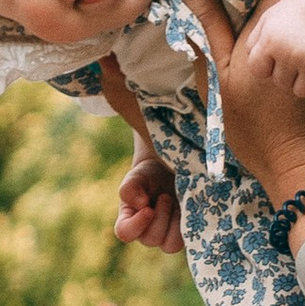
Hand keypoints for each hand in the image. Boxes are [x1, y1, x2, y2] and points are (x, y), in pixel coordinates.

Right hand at [99, 54, 185, 250]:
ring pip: (169, 244)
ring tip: (181, 195)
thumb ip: (123, 93)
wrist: (201, 127)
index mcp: (137, 192)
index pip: (125, 229)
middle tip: (165, 195)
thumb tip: (104, 61)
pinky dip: (193, 227)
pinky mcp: (200, 219)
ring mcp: (176, 218)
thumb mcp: (146, 111)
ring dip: (174, 224)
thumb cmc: (170, 119)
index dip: (132, 222)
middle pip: (147, 240)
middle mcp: (153, 210)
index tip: (144, 201)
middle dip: (155, 221)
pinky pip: (193, 241)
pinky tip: (199, 199)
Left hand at [239, 0, 304, 109]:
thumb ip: (254, 41)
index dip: (268, 65)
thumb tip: (251, 62)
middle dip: (289, 72)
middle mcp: (290, 53)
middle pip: (281, 83)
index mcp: (271, 41)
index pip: (258, 71)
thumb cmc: (297, 12)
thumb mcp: (268, 19)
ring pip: (301, 92)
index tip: (279, 56)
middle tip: (301, 52)